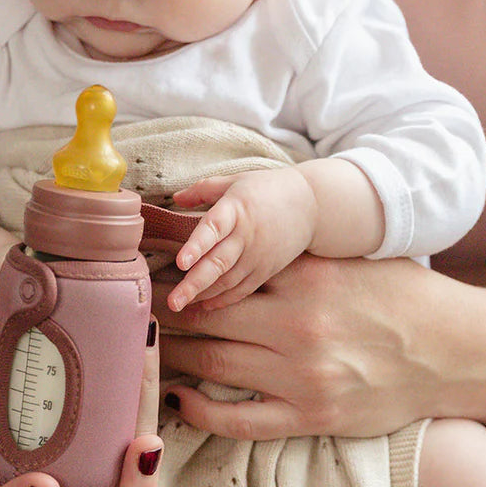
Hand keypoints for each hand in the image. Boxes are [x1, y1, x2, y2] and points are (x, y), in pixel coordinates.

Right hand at [0, 311, 162, 486]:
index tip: (43, 484)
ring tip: (144, 369)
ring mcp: (80, 448)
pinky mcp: (106, 416)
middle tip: (141, 448)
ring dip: (145, 426)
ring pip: (128, 468)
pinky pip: (135, 417)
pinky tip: (143, 339)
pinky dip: (144, 385)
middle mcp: (42, 469)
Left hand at [156, 254, 453, 438]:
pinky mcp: (310, 418)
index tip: (145, 274)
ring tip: (142, 349)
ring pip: (212, 364)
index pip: (221, 274)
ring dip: (171, 356)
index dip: (178, 275)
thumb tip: (227, 245)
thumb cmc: (399, 296)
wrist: (454, 351)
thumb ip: (289, 255)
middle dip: (162, 313)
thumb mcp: (345, 261)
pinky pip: (240, 420)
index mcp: (305, 279)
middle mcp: (297, 326)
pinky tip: (178, 399)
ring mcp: (302, 377)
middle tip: (128, 311)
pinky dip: (201, 412)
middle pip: (205, 318)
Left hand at [168, 169, 314, 311]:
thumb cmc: (267, 189)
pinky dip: (223, 299)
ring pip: (228, 280)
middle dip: (194, 283)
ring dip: (202, 294)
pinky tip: (203, 305)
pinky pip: (242, 289)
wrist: (313, 205)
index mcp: (236, 210)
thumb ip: (203, 190)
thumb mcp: (235, 181)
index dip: (197, 245)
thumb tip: (175, 198)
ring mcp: (258, 256)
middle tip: (172, 302)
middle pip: (218, 262)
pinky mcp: (267, 270)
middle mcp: (247, 235)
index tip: (181, 262)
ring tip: (179, 304)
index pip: (214, 228)